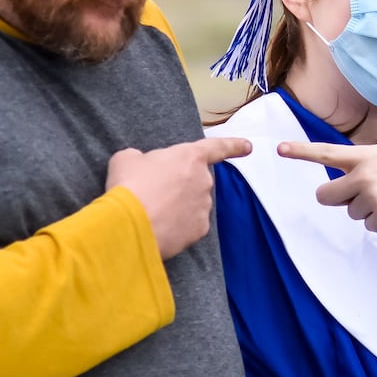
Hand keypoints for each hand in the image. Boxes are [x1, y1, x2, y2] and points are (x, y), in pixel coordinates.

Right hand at [107, 137, 250, 258]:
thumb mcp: (127, 159)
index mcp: (189, 157)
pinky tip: (159, 226)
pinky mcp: (199, 230)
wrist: (129, 225)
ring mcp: (204, 207)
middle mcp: (203, 181)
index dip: (233, 145)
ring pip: (193, 204)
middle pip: (196, 180)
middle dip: (180, 185)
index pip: (217, 147)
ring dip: (177, 206)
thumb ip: (142, 158)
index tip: (248, 147)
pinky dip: (177, 226)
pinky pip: (190, 225)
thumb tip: (142, 165)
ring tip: (151, 211)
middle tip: (154, 192)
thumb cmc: (128, 186)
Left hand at [276, 141, 376, 231]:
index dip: (300, 152)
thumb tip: (345, 190)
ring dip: (369, 210)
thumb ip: (365, 168)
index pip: (326, 153)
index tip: (278, 148)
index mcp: (366, 156)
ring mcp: (372, 196)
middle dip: (337, 200)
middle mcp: (364, 174)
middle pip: (327, 196)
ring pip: (352, 213)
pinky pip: (370, 226)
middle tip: (359, 196)